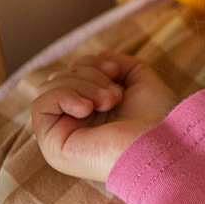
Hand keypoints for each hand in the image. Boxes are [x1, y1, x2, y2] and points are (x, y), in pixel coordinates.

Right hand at [30, 52, 178, 182]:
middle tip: (114, 94)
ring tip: (109, 101)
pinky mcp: (54, 146)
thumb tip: (95, 58)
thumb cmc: (158, 118)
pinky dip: (64, 96)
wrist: (163, 144)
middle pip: (59, 77)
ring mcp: (63, 135)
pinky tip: (88, 108)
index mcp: (94, 110)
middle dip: (89, 74)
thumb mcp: (138, 79)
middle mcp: (76, 123)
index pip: (73, 73)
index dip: (92, 63)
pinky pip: (41, 105)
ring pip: (49, 87)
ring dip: (82, 85)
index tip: (116, 70)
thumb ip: (116, 63)